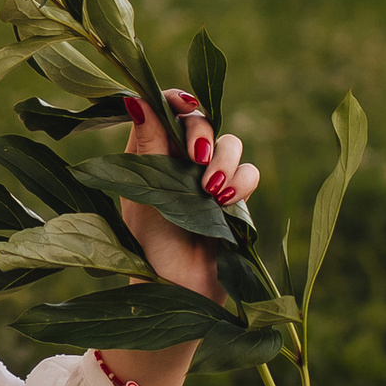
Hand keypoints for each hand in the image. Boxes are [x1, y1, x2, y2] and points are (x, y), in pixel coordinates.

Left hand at [119, 88, 258, 301]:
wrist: (181, 286)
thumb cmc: (152, 243)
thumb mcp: (144, 192)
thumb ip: (147, 146)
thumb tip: (135, 99)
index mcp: (151, 153)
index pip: (164, 109)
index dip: (175, 100)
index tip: (182, 106)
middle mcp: (181, 159)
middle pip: (201, 118)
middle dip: (202, 132)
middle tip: (196, 158)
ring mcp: (210, 176)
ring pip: (230, 142)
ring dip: (224, 160)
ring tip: (211, 192)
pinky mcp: (236, 195)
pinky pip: (250, 170)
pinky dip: (242, 181)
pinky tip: (226, 202)